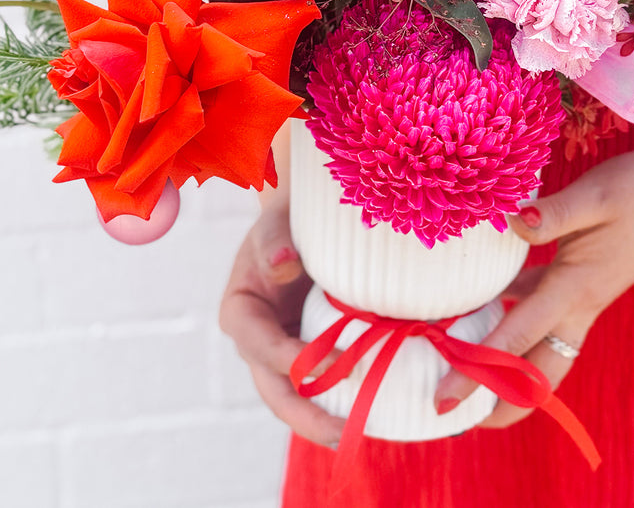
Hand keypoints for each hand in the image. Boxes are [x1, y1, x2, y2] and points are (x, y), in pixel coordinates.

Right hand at [219, 204, 344, 446]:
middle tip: (344, 434)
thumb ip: (274, 241)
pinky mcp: (306, 354)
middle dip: (306, 417)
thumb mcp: (275, 224)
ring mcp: (280, 353)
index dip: (298, 361)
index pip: (265, 347)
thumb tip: (282, 264)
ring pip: (297, 397)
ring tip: (362, 434)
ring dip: (324, 418)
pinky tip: (372, 409)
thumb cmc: (284, 220)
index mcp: (240, 313)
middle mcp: (256, 342)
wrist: (298, 224)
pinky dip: (341, 398)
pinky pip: (320, 383)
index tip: (340, 361)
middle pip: (275, 391)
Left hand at [434, 149, 633, 426]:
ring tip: (464, 369)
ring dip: (506, 366)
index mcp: (576, 288)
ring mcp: (585, 297)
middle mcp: (579, 304)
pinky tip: (488, 301)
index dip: (477, 370)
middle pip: (537, 373)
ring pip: (541, 348)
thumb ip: (553, 214)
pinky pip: (544, 312)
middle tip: (456, 413)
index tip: (444, 399)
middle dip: (499, 400)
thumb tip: (513, 223)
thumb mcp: (595, 194)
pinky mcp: (586, 282)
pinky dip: (514, 318)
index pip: (517, 339)